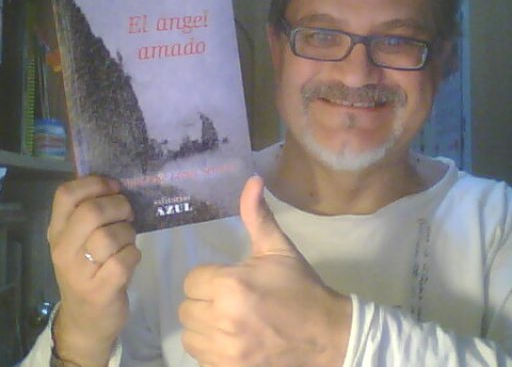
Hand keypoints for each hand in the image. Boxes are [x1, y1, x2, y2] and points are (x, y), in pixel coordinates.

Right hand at [47, 176, 140, 366]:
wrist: (86, 320)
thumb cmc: (90, 269)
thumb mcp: (81, 239)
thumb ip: (91, 212)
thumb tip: (117, 183)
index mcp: (57, 231)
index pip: (66, 194)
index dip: (95, 183)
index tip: (114, 187)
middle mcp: (63, 249)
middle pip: (91, 211)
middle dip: (119, 206)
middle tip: (128, 213)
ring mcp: (79, 272)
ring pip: (111, 235)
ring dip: (128, 233)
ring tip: (127, 241)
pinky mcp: (100, 290)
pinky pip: (125, 258)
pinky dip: (134, 254)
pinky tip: (129, 259)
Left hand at [179, 175, 351, 366]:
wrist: (327, 335)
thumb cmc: (300, 287)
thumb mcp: (279, 248)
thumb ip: (258, 215)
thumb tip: (252, 179)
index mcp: (231, 285)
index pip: (191, 279)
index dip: (209, 277)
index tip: (229, 279)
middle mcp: (222, 320)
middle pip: (186, 307)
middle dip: (204, 299)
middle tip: (229, 298)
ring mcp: (225, 352)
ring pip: (189, 334)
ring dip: (204, 325)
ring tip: (228, 319)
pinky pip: (199, 356)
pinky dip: (210, 347)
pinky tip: (231, 338)